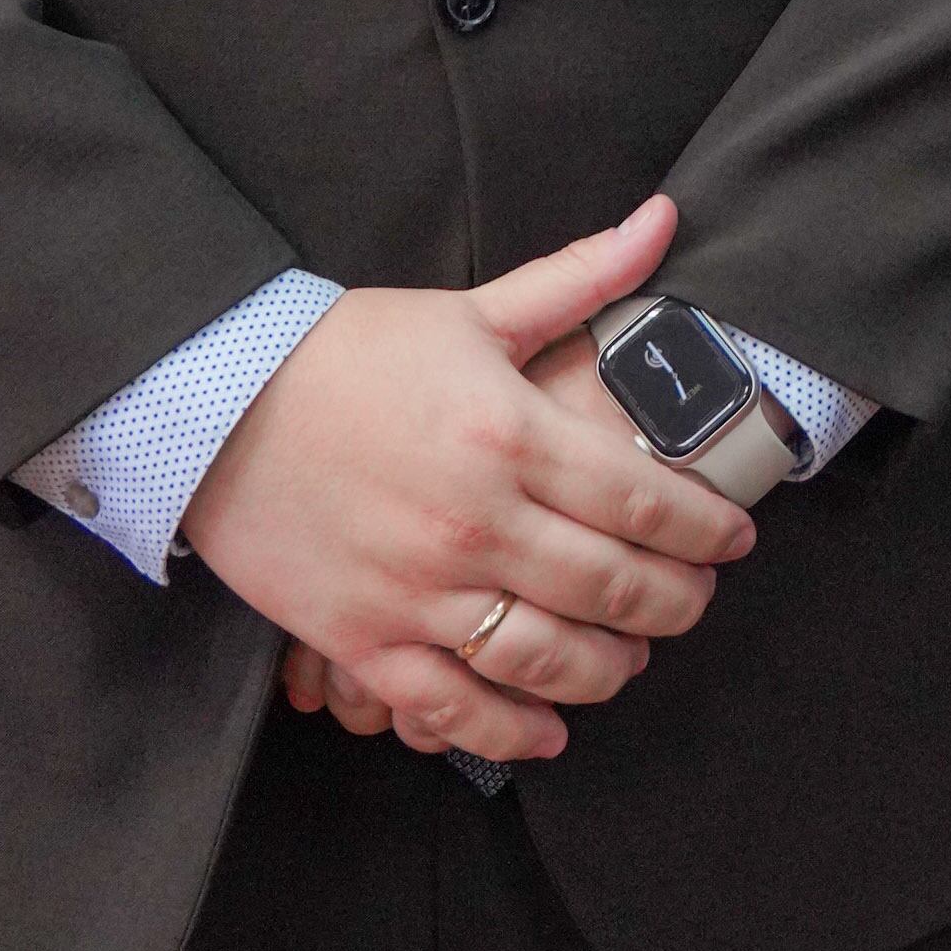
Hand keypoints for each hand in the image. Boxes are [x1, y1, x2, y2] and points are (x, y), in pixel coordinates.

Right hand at [187, 197, 753, 766]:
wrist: (217, 403)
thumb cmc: (347, 352)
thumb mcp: (470, 310)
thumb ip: (578, 277)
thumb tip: (663, 218)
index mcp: (509, 435)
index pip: (644, 499)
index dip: (704, 528)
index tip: (734, 539)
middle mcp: (475, 521)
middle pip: (611, 586)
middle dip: (674, 601)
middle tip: (696, 600)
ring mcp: (419, 590)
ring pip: (547, 656)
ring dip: (609, 669)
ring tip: (634, 658)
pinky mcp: (363, 640)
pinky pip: (451, 707)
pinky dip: (508, 731)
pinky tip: (548, 730)